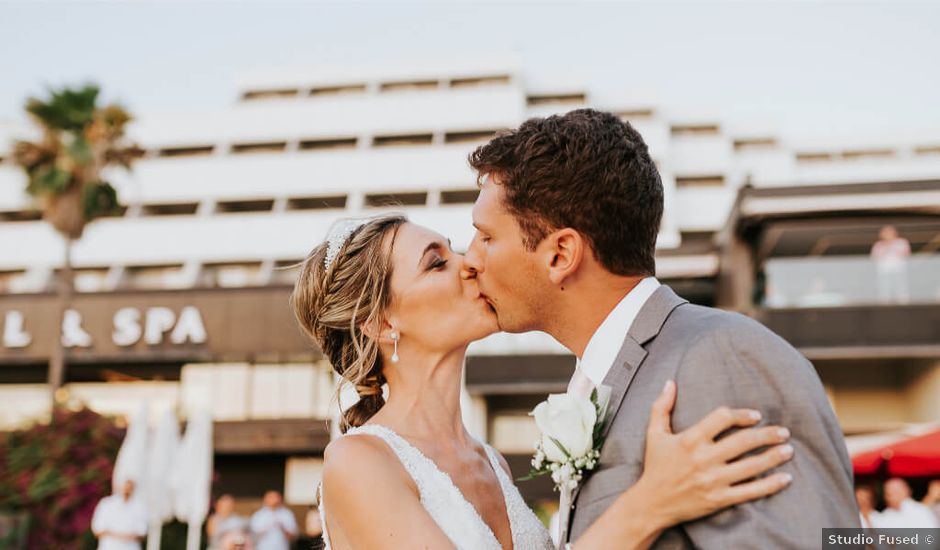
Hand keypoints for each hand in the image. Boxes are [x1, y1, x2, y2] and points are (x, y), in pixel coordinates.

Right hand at [635, 380, 793, 525]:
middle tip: (783, 431)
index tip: (756, 416)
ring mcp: (713, 480)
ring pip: (751, 466)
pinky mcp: (719, 499)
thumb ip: (662, 406)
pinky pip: (750, 491)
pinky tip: (785, 478)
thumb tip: (669, 382)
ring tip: (788, 450)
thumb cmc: (655, 466)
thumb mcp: (654, 433)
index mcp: (690, 439)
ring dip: (773, 457)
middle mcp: (703, 458)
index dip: (742, 415)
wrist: (651, 503)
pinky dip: (770, 485)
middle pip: (743, 442)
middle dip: (767, 435)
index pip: (723, 418)